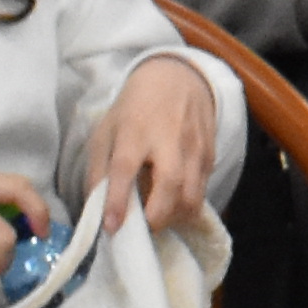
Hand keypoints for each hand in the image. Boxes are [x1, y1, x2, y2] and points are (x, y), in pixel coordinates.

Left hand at [81, 53, 215, 231]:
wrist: (178, 78)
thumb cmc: (134, 109)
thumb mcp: (106, 131)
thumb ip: (99, 170)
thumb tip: (96, 210)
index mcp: (134, 131)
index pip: (125, 167)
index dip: (117, 200)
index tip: (112, 227)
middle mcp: (168, 139)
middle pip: (170, 184)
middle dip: (156, 216)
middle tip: (142, 229)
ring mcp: (194, 147)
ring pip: (193, 194)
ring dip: (175, 217)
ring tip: (159, 220)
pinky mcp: (211, 155)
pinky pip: (203, 191)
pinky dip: (188, 207)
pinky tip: (174, 207)